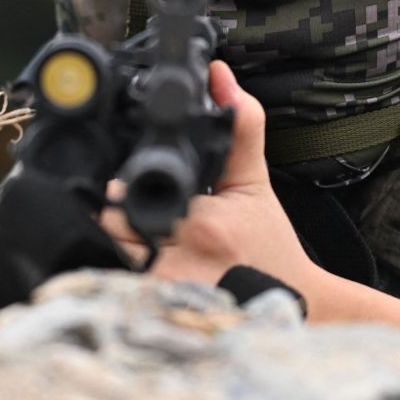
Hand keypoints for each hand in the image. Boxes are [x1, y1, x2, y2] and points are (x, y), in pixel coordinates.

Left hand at [100, 60, 399, 345]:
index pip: (123, 199)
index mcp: (202, 224)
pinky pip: (116, 299)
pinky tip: (130, 278)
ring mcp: (165, 301)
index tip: (123, 190)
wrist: (293, 306)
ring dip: (109, 254)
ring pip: (106, 267)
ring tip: (129, 247)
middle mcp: (178, 265)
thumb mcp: (254, 182)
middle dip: (110, 222)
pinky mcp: (159, 324)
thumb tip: (219, 75)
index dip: (116, 193)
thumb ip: (238, 126)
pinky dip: (114, 287)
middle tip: (129, 219)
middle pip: (108, 233)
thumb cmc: (270, 246)